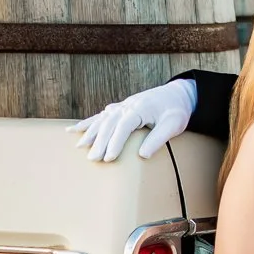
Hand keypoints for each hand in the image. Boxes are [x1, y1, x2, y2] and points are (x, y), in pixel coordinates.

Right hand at [70, 78, 196, 161]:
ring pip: (102, 119)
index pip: (124, 125)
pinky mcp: (121, 108)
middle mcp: (128, 105)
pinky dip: (88, 123)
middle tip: (92, 159)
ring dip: (90, 132)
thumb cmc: (177, 110)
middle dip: (99, 141)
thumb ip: (158, 138)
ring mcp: (123, 105)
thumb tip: (142, 155)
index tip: (109, 158)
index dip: (115, 142)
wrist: (178, 94)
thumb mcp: (173, 125)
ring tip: (79, 146)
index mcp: (141, 108)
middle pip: (109, 123)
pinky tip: (75, 130)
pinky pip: (101, 116)